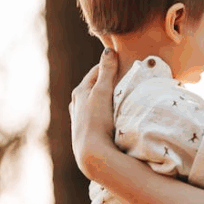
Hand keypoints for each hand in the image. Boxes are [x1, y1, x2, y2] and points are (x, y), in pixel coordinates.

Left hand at [69, 48, 118, 179]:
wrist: (91, 153)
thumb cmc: (97, 120)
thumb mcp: (103, 92)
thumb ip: (107, 71)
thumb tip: (109, 50)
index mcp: (80, 91)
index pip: (97, 71)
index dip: (110, 65)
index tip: (125, 63)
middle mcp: (77, 103)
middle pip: (95, 85)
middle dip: (109, 81)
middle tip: (126, 78)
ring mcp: (80, 117)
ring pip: (95, 100)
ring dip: (107, 96)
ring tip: (121, 96)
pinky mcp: (86, 130)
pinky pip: (97, 114)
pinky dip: (105, 110)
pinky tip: (113, 115)